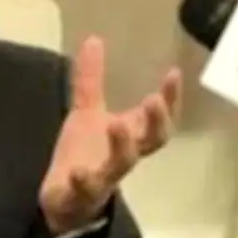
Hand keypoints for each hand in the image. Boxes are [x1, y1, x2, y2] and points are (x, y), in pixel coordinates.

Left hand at [39, 35, 182, 233]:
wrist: (63, 197)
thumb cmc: (85, 151)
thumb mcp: (86, 111)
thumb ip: (91, 79)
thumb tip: (93, 39)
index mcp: (129, 135)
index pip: (158, 117)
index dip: (169, 99)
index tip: (173, 73)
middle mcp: (123, 155)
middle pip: (152, 141)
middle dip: (156, 122)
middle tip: (152, 99)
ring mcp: (104, 174)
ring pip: (124, 164)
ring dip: (123, 145)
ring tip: (117, 124)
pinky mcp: (81, 192)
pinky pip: (86, 189)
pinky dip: (83, 180)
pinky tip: (76, 171)